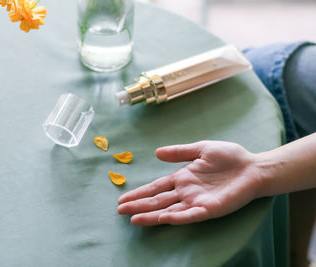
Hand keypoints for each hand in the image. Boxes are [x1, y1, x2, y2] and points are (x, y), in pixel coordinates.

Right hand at [117, 141, 264, 225]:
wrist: (253, 167)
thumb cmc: (229, 157)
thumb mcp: (201, 149)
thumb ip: (179, 152)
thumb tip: (156, 152)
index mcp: (182, 177)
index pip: (156, 187)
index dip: (139, 193)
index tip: (123, 198)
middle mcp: (185, 192)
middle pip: (157, 200)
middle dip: (138, 205)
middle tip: (120, 211)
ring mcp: (196, 201)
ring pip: (169, 210)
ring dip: (151, 215)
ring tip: (134, 219)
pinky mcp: (210, 208)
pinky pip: (190, 215)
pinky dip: (177, 217)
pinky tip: (164, 218)